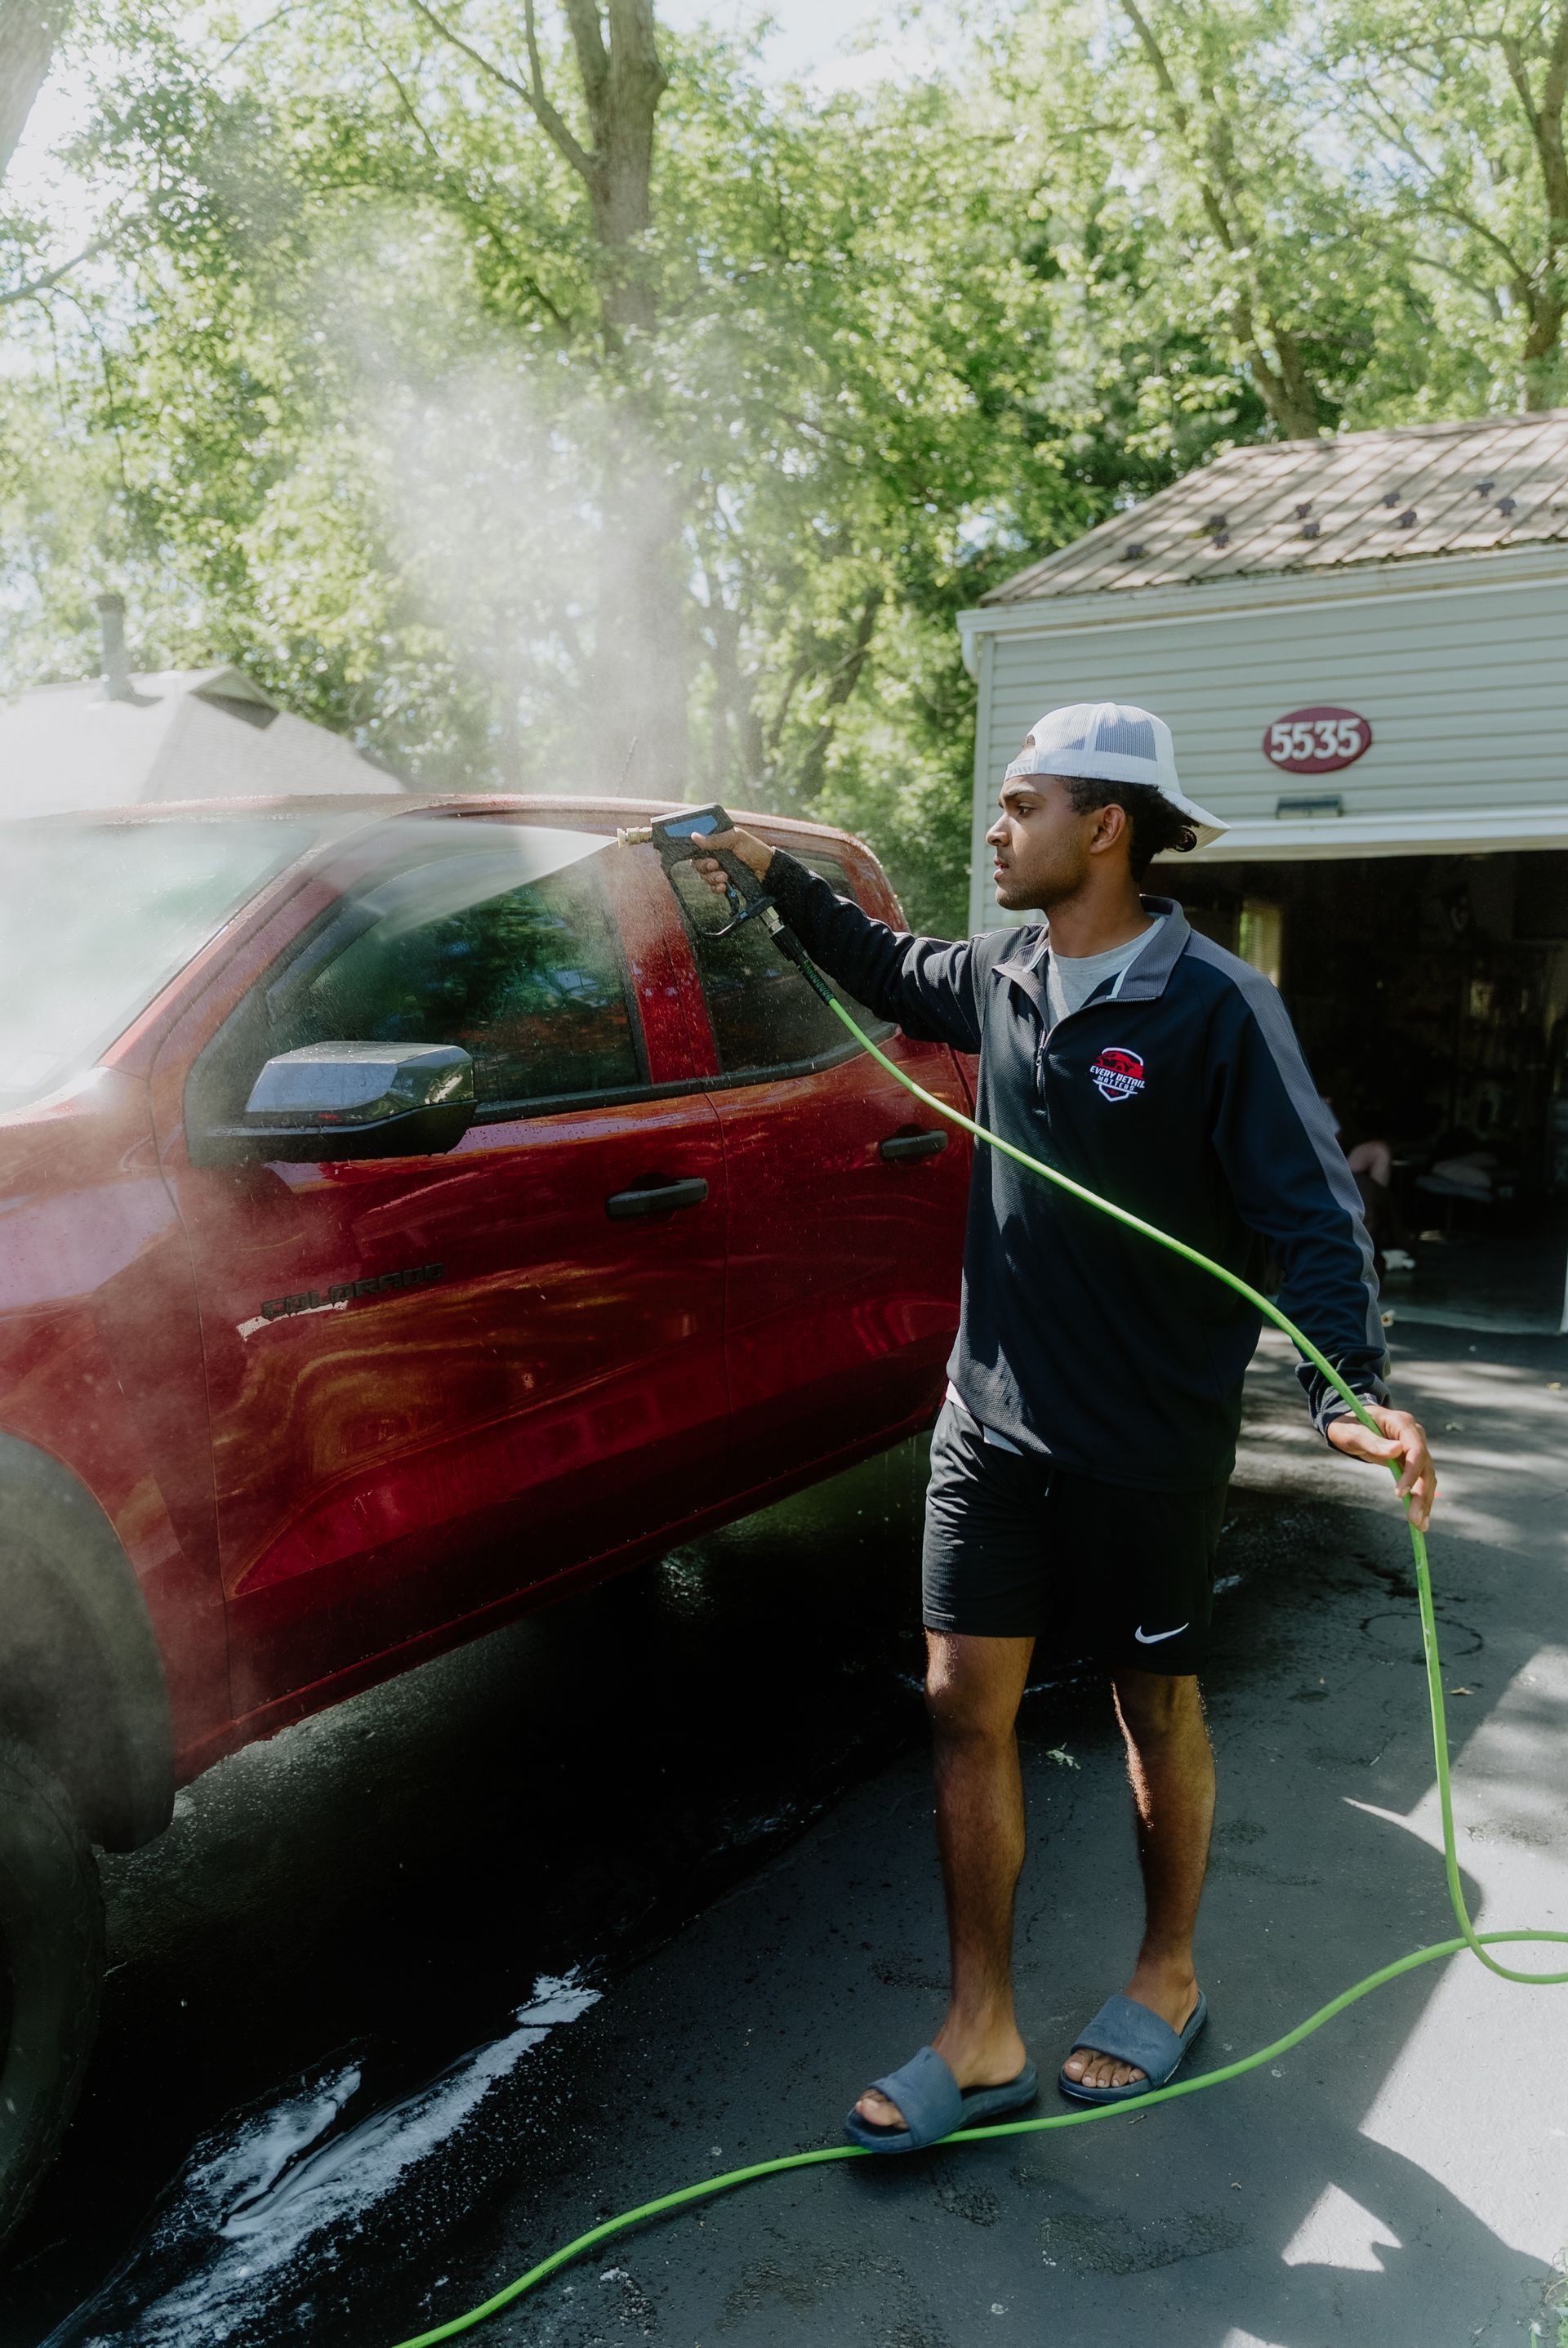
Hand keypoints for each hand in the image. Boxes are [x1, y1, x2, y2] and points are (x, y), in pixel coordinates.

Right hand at [690, 827, 772, 898]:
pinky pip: (712, 887)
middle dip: (705, 867)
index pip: (698, 848)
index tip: (706, 856)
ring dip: (712, 878)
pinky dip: (716, 888)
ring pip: (704, 877)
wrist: (767, 870)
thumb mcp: (736, 839)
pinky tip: (724, 886)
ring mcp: (719, 870)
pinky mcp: (723, 882)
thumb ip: (715, 839)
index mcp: (716, 843)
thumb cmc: (754, 850)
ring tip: (725, 876)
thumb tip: (694, 836)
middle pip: (698, 864)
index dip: (697, 854)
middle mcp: (715, 856)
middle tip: (715, 865)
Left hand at [1326, 1402, 1436, 1529]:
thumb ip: (1371, 1441)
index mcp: (1402, 1423)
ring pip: (1427, 1476)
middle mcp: (1414, 1435)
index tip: (1400, 1493)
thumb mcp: (1352, 1432)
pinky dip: (1421, 1498)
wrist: (1350, 1423)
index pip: (1416, 1449)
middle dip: (1422, 1494)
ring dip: (1425, 1501)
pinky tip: (1420, 1517)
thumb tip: (1396, 1450)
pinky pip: (1420, 1480)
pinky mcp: (1412, 1460)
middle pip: (1425, 1466)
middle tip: (1415, 1520)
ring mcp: (1416, 1447)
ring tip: (1420, 1525)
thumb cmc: (1348, 1425)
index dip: (1411, 1472)